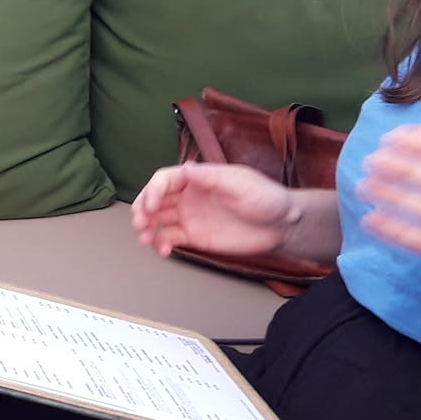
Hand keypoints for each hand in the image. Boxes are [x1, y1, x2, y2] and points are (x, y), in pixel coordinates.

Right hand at [130, 162, 300, 258]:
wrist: (281, 226)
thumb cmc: (266, 199)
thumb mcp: (241, 184)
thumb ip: (212, 178)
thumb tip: (187, 169)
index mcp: (199, 178)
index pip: (165, 180)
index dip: (152, 191)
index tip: (150, 206)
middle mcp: (190, 195)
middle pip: (155, 199)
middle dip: (142, 209)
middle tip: (139, 223)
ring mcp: (191, 216)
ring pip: (158, 219)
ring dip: (147, 227)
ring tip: (144, 239)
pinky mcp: (195, 235)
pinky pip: (170, 238)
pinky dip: (161, 243)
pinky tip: (162, 250)